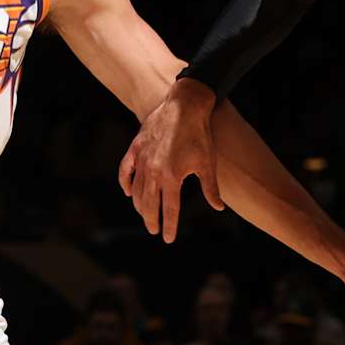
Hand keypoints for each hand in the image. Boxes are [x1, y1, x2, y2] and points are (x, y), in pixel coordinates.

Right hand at [118, 78, 222, 242]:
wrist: (185, 106)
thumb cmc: (200, 135)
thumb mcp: (208, 164)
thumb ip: (211, 188)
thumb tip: (219, 207)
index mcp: (172, 177)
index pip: (169, 209)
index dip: (169, 226)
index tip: (168, 239)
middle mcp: (154, 171)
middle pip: (149, 204)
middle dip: (151, 220)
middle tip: (153, 230)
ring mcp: (142, 159)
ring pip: (136, 190)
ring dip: (139, 205)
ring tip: (144, 214)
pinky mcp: (136, 147)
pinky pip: (125, 170)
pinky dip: (125, 182)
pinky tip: (128, 192)